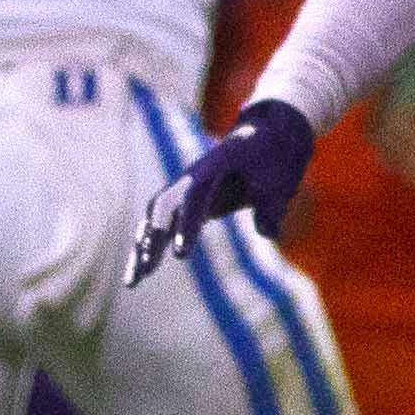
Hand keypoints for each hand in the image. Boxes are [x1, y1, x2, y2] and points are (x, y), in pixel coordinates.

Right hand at [129, 99, 315, 285]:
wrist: (267, 132)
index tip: (180, 255)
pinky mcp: (187, 200)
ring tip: (132, 282)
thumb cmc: (275, 157)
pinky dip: (150, 245)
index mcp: (214, 167)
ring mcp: (185, 188)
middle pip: (162, 207)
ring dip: (142, 247)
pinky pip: (161, 223)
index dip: (186, 226)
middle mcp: (191, 177)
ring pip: (154, 217)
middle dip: (151, 238)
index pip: (194, 198)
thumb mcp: (282, 179)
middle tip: (145, 270)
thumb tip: (267, 232)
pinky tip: (141, 272)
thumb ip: (272, 205)